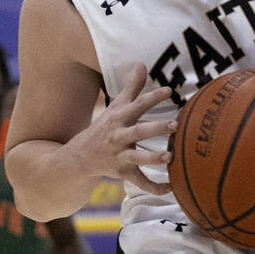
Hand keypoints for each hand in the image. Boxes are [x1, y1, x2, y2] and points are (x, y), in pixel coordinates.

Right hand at [76, 64, 174, 195]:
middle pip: (139, 131)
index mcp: (120, 118)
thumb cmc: (104, 128)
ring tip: (170, 157)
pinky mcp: (123, 172)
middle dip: (156, 128)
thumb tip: (142, 64)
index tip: (169, 90)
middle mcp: (119, 136)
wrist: (79, 157)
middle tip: (175, 124)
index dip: (152, 97)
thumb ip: (131, 87)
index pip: (137, 105)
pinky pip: (139, 181)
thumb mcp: (115, 107)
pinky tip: (170, 189)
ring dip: (153, 158)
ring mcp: (120, 155)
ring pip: (138, 158)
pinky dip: (154, 187)